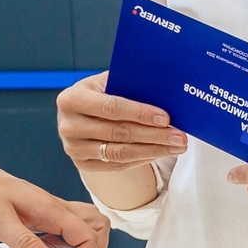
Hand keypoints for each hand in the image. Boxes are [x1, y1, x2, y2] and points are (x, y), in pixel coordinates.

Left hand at [0, 156, 111, 247]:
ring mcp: (49, 209)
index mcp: (50, 209)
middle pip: (98, 225)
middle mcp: (55, 207)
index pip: (88, 234)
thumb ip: (24, 243)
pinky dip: (66, 242)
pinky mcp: (39, 212)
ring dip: (83, 245)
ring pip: (85, 223)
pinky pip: (65, 226)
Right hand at [57, 76, 185, 170]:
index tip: (166, 117)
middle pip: (118, 133)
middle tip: (179, 135)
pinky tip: (160, 152)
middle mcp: (68, 125)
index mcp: (72, 99)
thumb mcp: (107, 82)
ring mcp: (73, 148)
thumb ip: (128, 83)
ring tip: (176, 146)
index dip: (139, 113)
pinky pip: (117, 165)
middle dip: (154, 135)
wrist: (78, 114)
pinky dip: (142, 159)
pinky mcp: (82, 164)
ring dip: (153, 150)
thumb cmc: (99, 93)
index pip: (111, 108)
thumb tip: (164, 88)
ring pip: (120, 153)